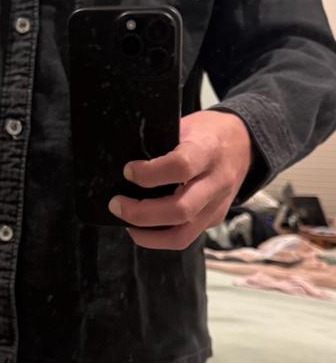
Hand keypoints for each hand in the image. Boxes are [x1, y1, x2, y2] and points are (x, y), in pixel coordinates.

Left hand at [108, 110, 253, 249]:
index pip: (181, 167)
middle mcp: (216, 182)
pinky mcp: (214, 220)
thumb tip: (124, 164)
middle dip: (141, 213)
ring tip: (126, 222)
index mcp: (208, 150)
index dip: (149, 173)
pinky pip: (185, 237)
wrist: (244, 144)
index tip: (128, 171)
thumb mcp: (186, 125)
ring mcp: (218, 206)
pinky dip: (159, 236)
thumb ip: (161, 143)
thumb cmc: (207, 132)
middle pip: (180, 210)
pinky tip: (142, 225)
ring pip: (183, 235)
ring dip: (148, 235)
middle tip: (116, 204)